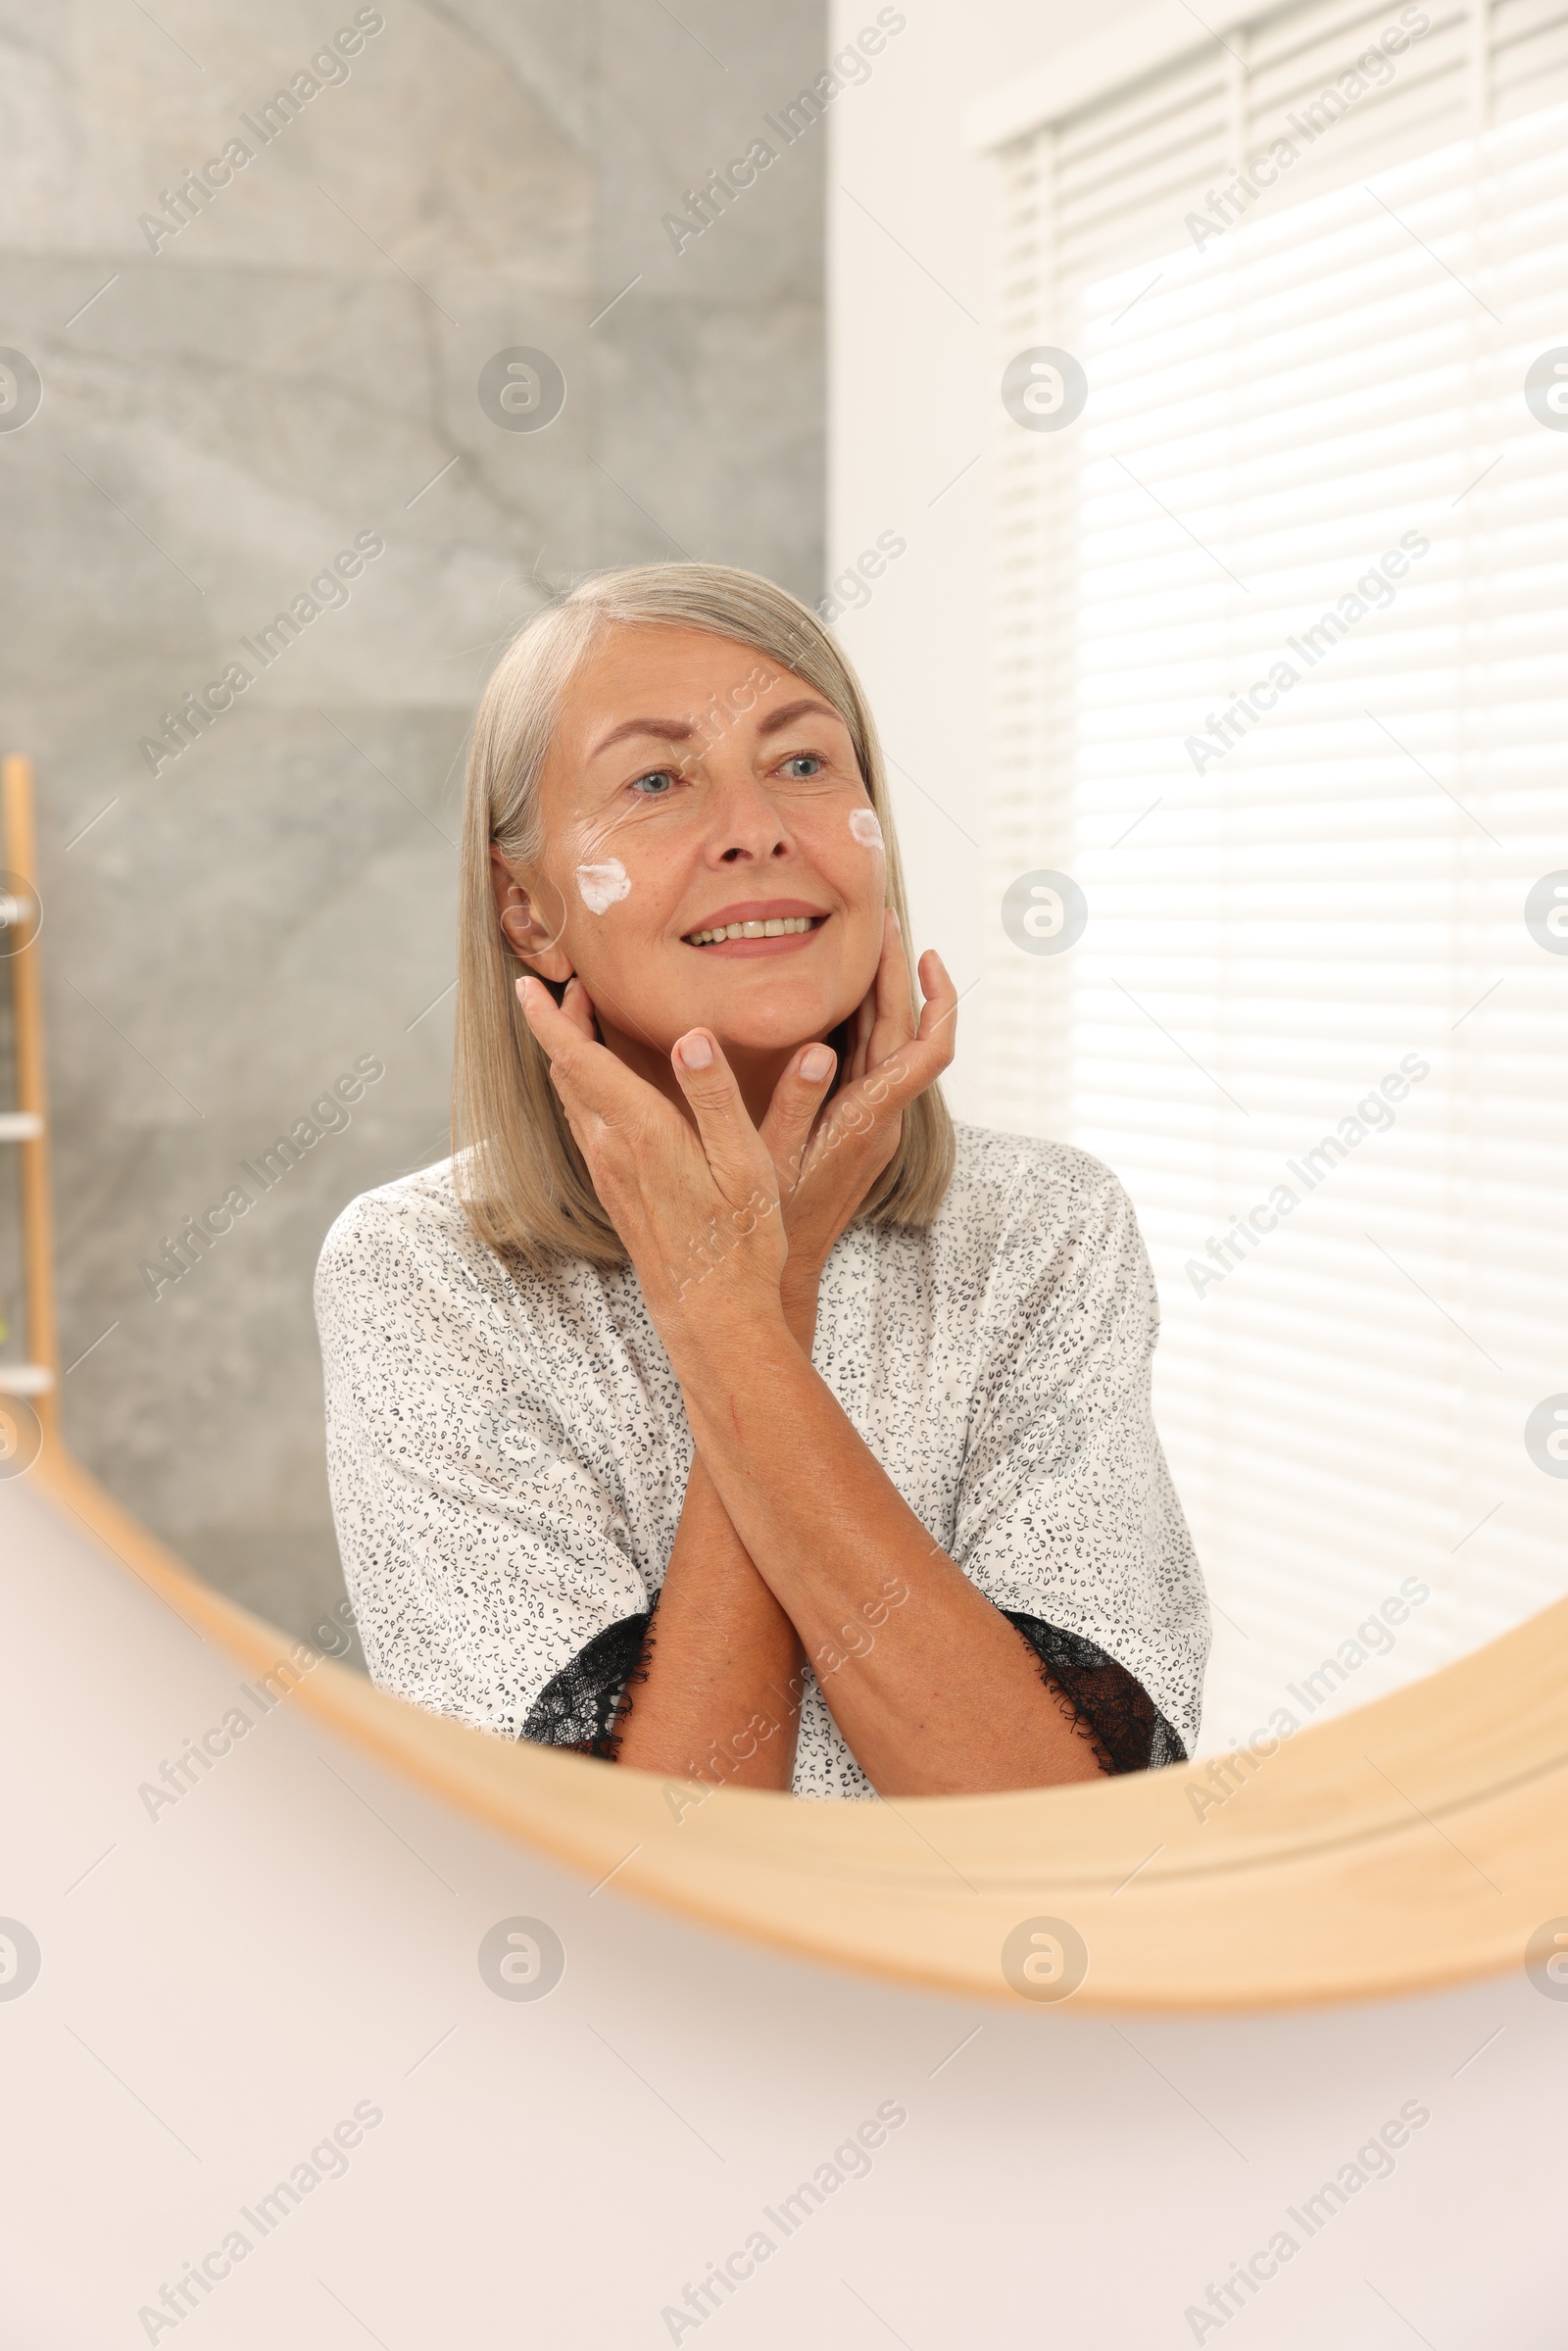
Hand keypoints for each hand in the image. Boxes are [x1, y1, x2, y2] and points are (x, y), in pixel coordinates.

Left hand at [517, 975, 788, 1341]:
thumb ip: (716, 1097)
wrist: (713, 1314)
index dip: (548, 1017)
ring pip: (572, 1101)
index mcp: (642, 1132)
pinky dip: (583, 1090)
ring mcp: (609, 1174)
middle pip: (567, 1073)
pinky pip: (585, 1126)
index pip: (578, 1060)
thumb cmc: (739, 1241)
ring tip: (583, 1025)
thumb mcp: (746, 1163)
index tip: (527, 981)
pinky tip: (604, 1090)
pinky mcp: (615, 1193)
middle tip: (572, 986)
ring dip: (571, 1058)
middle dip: (562, 1025)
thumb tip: (691, 1037)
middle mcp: (612, 1150)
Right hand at [757, 912, 957, 1299]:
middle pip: (908, 1032)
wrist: (779, 1275)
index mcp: (869, 1119)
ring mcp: (872, 1125)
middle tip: (880, 920)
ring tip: (860, 945)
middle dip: (898, 973)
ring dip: (880, 996)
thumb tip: (817, 1049)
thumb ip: (794, 1105)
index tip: (921, 950)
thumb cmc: (770, 1224)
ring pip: (889, 1047)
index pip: (928, 1048)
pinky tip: (833, 1004)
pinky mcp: (856, 1130)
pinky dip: (861, 1025)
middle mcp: (881, 1119)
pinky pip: (870, 1064)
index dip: (935, 997)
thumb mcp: (768, 1162)